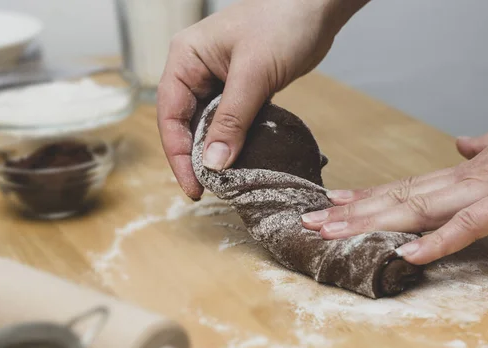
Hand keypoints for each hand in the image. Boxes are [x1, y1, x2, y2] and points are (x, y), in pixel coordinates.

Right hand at [157, 0, 368, 198]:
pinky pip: (230, 120)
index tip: (193, 186)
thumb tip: (213, 163)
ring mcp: (218, 79)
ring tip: (225, 181)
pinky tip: (242, 160)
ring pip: (209, 124)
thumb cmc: (283, 24)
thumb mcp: (253, 74)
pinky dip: (234, 140)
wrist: (317, 7)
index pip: (170, 115)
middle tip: (209, 189)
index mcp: (185, 59)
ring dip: (215, 152)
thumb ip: (232, 120)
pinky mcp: (241, 88)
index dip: (178, 155)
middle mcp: (196, 70)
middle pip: (186, 123)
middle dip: (195, 157)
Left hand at [302, 58, 487, 264]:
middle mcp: (464, 179)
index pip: (406, 185)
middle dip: (352, 213)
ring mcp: (487, 189)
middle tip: (310, 221)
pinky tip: (405, 255)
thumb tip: (461, 146)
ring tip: (331, 231)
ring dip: (372, 222)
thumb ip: (484, 150)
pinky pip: (468, 225)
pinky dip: (436, 241)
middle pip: (399, 198)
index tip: (334, 202)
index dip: (368, 196)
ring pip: (417, 208)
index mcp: (466, 172)